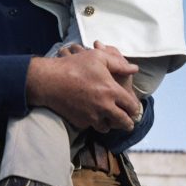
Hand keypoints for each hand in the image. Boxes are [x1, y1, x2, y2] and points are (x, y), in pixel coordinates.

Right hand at [26, 44, 140, 132]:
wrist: (50, 81)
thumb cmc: (74, 66)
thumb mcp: (98, 57)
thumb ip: (119, 64)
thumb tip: (134, 69)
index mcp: (111, 91)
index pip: (131, 106)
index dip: (135, 109)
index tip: (135, 109)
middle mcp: (104, 107)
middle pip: (123, 122)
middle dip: (128, 123)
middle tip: (128, 122)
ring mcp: (92, 116)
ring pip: (108, 128)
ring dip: (111, 124)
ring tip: (111, 119)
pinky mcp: (81, 121)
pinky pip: (92, 126)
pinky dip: (95, 123)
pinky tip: (94, 116)